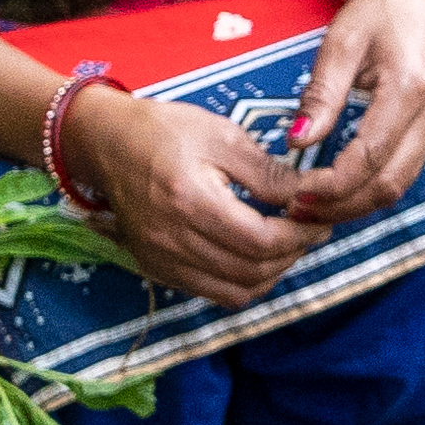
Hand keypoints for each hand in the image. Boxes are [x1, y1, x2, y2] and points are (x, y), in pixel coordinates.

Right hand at [74, 92, 319, 310]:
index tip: (319, 218)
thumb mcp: (222, 137)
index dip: (300, 235)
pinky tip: (256, 255)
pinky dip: (244, 281)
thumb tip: (314, 194)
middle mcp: (173, 241)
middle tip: (311, 229)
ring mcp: (163, 261)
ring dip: (272, 273)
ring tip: (287, 242)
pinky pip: (214, 293)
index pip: (261, 241)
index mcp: (190, 202)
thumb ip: (269, 173)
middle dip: (293, 253)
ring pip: (237, 291)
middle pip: (253, 271)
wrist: (105, 143)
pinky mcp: (159, 270)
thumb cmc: (163, 131)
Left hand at [275, 0, 424, 225]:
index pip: (371, 156)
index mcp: (411, 88)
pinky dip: (370, 190)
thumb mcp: (341, 41)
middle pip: (389, 184)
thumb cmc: (381, 10)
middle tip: (297, 209)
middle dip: (341, 206)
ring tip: (311, 205)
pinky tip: (338, 191)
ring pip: (399, 187)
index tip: (297, 191)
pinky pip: (403, 174)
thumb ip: (321, 93)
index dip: (334, 184)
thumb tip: (297, 140)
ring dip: (354, 205)